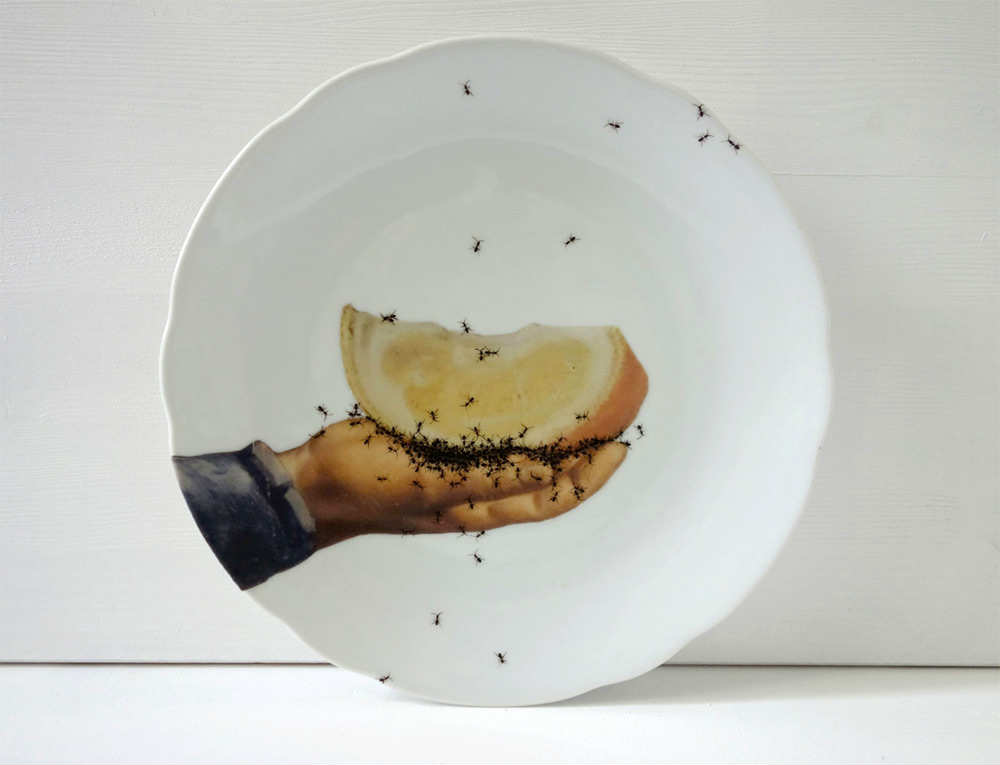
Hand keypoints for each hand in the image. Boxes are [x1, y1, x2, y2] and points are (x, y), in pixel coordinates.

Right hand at [275, 418, 626, 548]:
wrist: (318, 476)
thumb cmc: (371, 486)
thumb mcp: (432, 486)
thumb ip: (488, 479)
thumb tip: (548, 471)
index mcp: (482, 507)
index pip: (552, 497)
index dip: (589, 477)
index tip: (619, 446)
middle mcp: (480, 487)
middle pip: (544, 474)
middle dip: (581, 451)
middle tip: (610, 415)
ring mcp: (461, 463)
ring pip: (520, 449)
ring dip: (551, 429)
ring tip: (579, 399)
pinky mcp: (441, 439)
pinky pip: (488, 428)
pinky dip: (512, 411)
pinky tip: (523, 388)